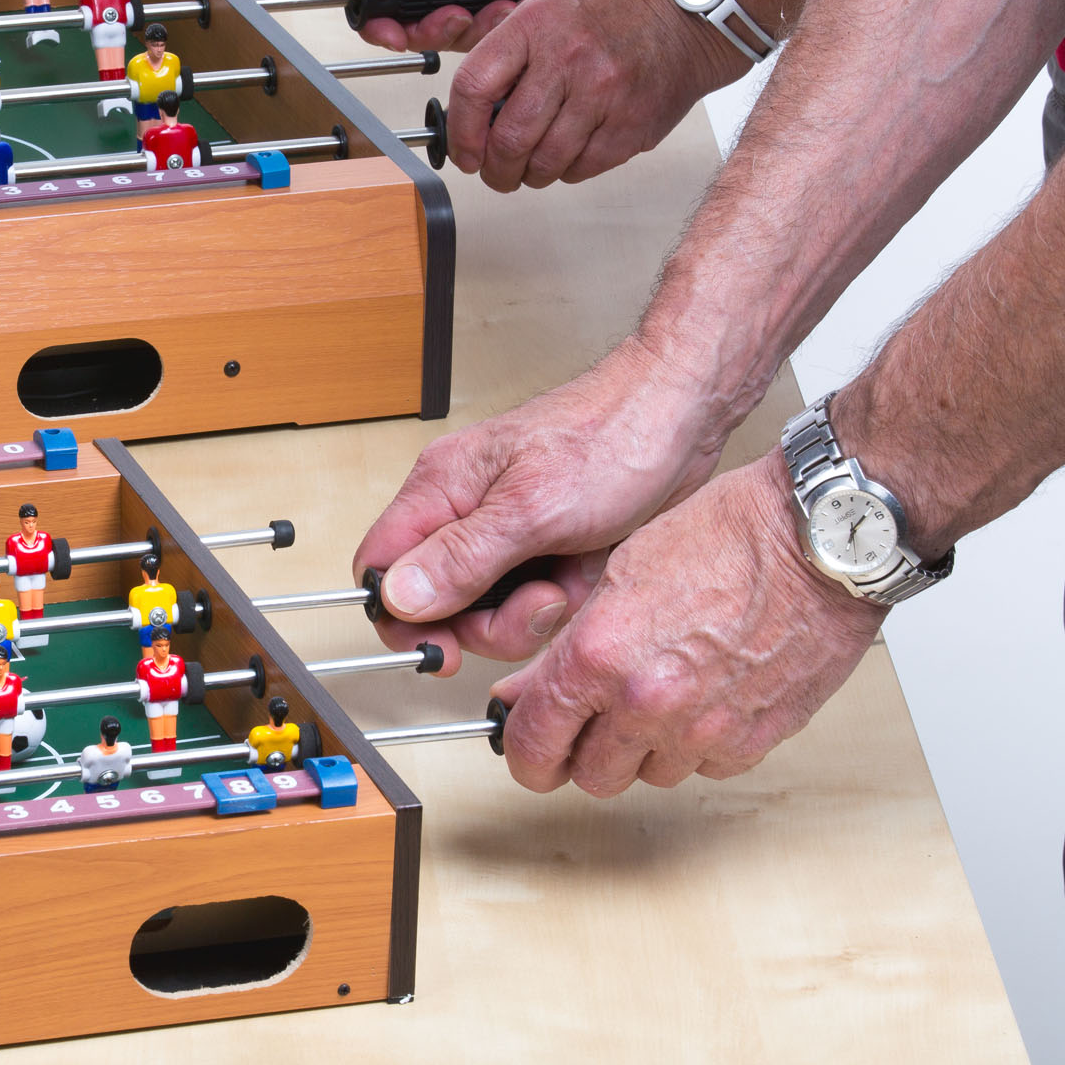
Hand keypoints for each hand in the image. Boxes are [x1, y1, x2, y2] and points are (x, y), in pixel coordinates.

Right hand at [351, 0, 614, 53]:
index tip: (393, 31)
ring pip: (441, 26)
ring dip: (464, 29)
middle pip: (403, 14)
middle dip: (426, 27)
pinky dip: (492, 26)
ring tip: (490, 9)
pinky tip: (509, 6)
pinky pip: (479, 26)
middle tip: (455, 19)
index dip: (374, 13)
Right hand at [352, 341, 726, 669]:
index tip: (444, 647)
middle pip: (438, 604)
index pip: (380, 568)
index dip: (402, 618)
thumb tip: (397, 597)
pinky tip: (586, 572)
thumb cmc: (613, 436)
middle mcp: (464, 513)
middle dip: (488, 623)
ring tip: (569, 579)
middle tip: (538, 603)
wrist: (684, 417)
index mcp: (441, 490)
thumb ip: (461, 558)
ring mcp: (505, 534)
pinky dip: (563, 600)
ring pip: (489, 611)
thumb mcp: (533, 509)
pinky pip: (533, 602)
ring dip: (533, 613)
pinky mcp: (545, 548)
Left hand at [443, 0, 742, 190]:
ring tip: (530, 168)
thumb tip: (473, 115)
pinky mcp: (632, 125)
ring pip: (545, 163)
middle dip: (494, 170)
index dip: (461, 132)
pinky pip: (582, 168)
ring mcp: (603, 95)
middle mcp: (567, 59)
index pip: (474, 87)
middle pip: (509, 140)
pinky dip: (567, 171)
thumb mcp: (548, 9)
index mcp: (535, 25)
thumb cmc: (613, 8)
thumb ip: (508, 55)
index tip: (463, 151)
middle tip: (494, 173)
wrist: (688, 10)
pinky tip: (569, 155)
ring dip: (529, 176)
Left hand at [486, 454, 883, 796]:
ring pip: (650, 775)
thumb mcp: (618, 575)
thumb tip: (526, 695)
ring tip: (659, 692)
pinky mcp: (753, 743)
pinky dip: (697, 744)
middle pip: (591, 776)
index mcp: (600, 657)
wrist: (815, 543)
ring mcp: (703, 730)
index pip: (534, 744)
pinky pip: (705, 766)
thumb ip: (568, 650)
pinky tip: (703, 696)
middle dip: (584, 752)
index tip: (525, 749)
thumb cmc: (725, 536)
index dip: (524, 753)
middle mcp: (647, 703)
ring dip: (643, 748)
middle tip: (590, 721)